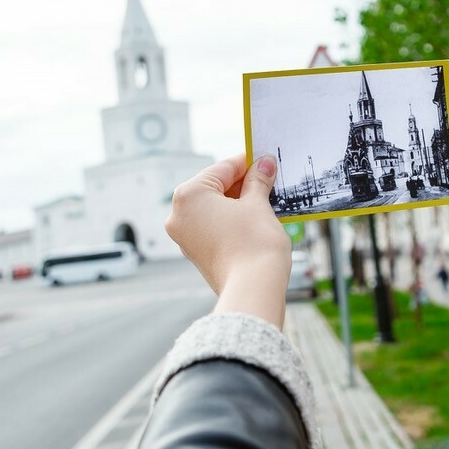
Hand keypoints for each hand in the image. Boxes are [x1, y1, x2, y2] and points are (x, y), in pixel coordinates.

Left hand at [166, 155, 290, 325]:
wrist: (253, 290)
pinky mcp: (196, 252)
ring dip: (239, 202)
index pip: (222, 169)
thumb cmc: (254, 244)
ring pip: (214, 208)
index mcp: (189, 195)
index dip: (248, 162)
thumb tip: (264, 163)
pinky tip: (255, 218)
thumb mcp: (258, 204)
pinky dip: (232, 219)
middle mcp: (179, 214)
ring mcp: (185, 236)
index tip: (265, 159)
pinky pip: (214, 225)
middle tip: (269, 179)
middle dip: (243, 183)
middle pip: (215, 187)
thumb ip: (258, 181)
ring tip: (267, 199)